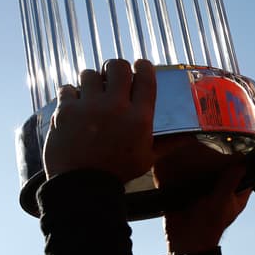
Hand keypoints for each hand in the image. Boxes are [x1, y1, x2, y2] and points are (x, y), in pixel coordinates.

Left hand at [43, 59, 155, 183]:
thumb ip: (167, 144)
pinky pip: (67, 88)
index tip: (140, 66)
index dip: (143, 67)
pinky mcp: (66, 111)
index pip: (146, 78)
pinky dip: (70, 94)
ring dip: (92, 81)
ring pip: (90, 74)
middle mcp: (115, 108)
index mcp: (139, 119)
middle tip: (112, 77)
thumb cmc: (117, 174)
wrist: (82, 188)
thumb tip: (189, 137)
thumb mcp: (146, 159)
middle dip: (116, 69)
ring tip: (91, 92)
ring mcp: (89, 107)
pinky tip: (73, 104)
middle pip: (118, 67)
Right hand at [155, 141, 250, 254]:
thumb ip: (230, 181)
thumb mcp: (221, 201)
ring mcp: (207, 190)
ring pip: (210, 171)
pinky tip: (187, 158)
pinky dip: (192, 169)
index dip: (245, 162)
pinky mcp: (191, 191)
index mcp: (237, 195)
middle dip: (222, 159)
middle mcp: (224, 191)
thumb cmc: (207, 226)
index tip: (240, 147)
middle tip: (217, 143)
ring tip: (202, 147)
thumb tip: (241, 162)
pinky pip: (194, 176)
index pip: (247, 174)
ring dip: (206, 163)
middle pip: (227, 170)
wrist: (183, 241)